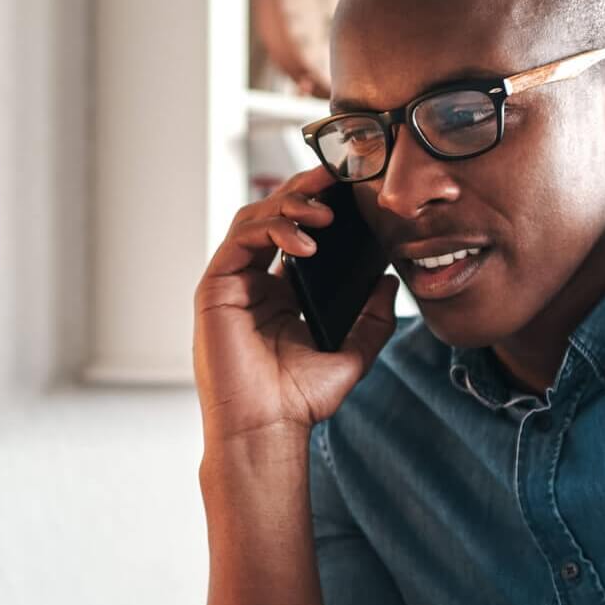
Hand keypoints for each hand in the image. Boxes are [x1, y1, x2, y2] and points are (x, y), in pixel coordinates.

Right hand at [193, 165, 400, 444]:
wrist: (266, 430)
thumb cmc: (299, 400)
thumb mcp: (352, 355)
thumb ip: (373, 320)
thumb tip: (390, 282)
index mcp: (280, 293)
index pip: (297, 232)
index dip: (319, 204)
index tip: (351, 189)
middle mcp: (253, 281)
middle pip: (273, 215)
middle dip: (305, 189)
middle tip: (337, 175)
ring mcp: (232, 283)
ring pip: (254, 219)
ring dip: (291, 205)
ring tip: (326, 211)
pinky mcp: (215, 288)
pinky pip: (241, 240)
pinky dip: (273, 230)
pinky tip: (306, 241)